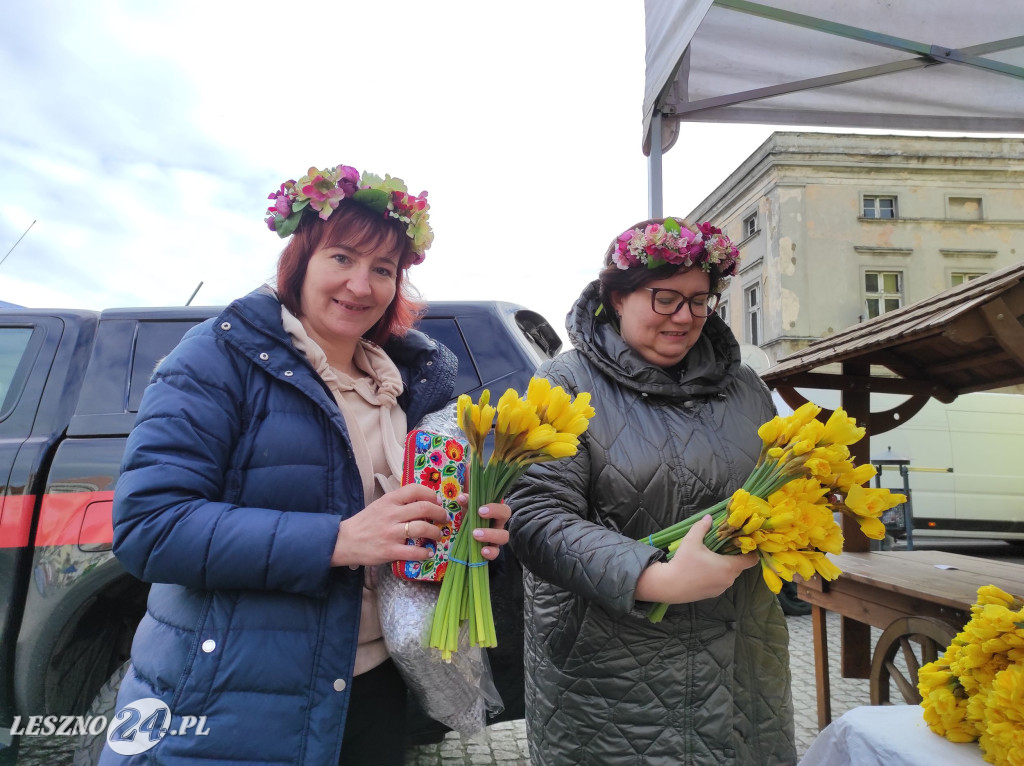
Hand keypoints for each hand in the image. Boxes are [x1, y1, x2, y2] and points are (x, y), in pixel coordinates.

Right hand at [331, 484, 449, 567]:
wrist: (344, 541)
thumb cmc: (365, 522)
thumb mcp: (380, 505)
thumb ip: (398, 502)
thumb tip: (422, 502)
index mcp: (389, 500)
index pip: (415, 489)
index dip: (431, 494)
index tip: (437, 500)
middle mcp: (391, 514)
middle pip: (424, 508)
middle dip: (439, 513)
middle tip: (444, 518)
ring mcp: (391, 533)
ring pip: (422, 528)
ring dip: (435, 532)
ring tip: (438, 535)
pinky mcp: (389, 551)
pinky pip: (413, 552)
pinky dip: (425, 552)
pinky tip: (428, 552)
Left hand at [469, 501, 510, 560]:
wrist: (466, 538)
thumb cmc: (470, 520)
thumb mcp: (468, 510)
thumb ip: (466, 503)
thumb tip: (461, 498)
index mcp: (495, 513)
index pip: (503, 508)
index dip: (495, 509)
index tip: (480, 510)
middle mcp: (499, 524)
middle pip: (506, 518)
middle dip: (494, 515)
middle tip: (479, 519)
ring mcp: (497, 538)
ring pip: (504, 537)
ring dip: (490, 535)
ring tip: (475, 535)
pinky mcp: (492, 551)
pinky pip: (496, 553)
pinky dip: (490, 553)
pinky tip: (481, 551)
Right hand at [635, 515, 757, 603]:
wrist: (669, 586)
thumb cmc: (683, 563)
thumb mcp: (691, 541)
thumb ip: (702, 527)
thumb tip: (709, 517)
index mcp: (729, 566)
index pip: (752, 560)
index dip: (750, 550)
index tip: (743, 543)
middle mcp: (729, 579)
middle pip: (740, 566)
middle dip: (734, 556)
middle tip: (723, 546)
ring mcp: (722, 588)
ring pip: (730, 574)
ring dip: (725, 566)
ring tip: (712, 558)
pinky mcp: (713, 594)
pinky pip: (721, 582)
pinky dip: (718, 575)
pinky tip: (704, 570)